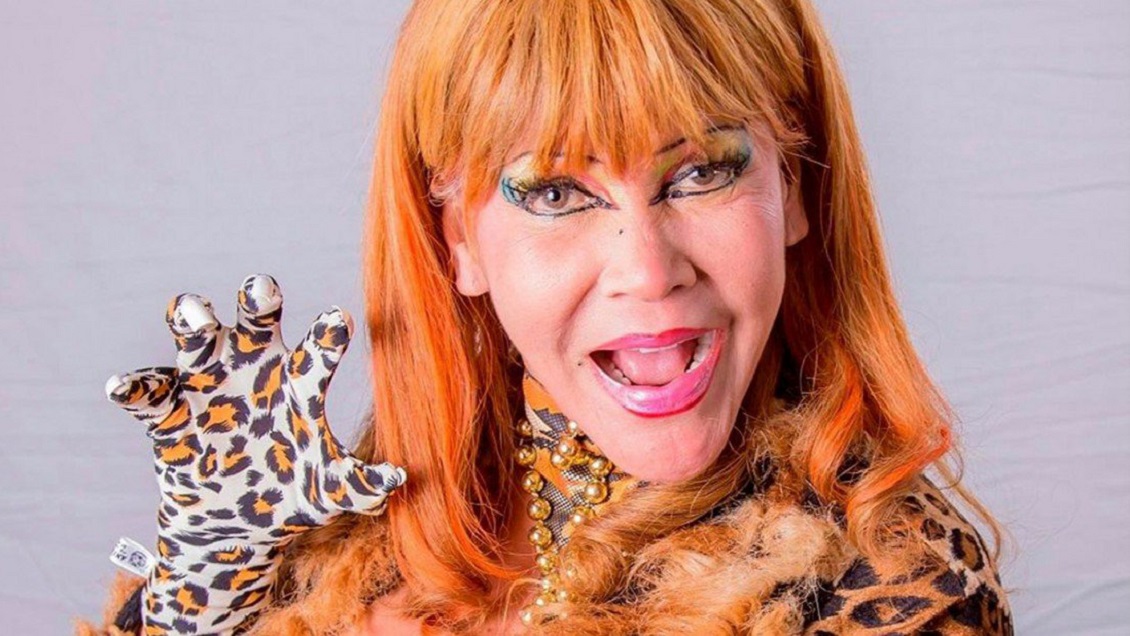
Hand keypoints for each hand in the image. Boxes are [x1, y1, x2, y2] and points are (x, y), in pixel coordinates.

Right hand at [105, 274, 405, 633]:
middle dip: (258, 301)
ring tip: (195, 319)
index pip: (317, 351)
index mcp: (299, 382)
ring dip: (193, 323)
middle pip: (256, 321)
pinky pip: (149, 393)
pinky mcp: (169, 412)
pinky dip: (136, 386)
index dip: (327, 335)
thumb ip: (359, 485)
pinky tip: (124, 386)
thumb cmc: (292, 496)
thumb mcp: (327, 493)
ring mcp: (208, 385)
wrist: (236, 528)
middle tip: (261, 289)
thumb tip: (400, 481)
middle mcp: (254, 368)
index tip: (339, 319)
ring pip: (198, 339)